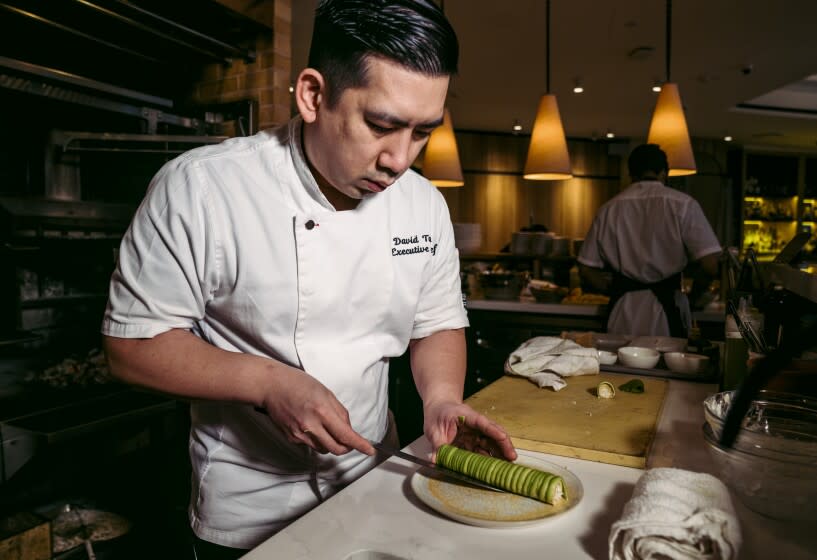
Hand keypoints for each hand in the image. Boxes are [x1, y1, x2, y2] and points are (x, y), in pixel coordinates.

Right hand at [259, 366, 373, 456]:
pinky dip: (316, 438)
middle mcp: (310, 425)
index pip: (345, 434)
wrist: (271, 386)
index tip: (369, 451)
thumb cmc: (298, 384)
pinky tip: (309, 424)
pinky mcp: (292, 438)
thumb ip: (339, 412)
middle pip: (336, 449)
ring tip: (324, 425)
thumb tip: (348, 429)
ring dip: (330, 443)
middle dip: (346, 447)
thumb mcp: (325, 392)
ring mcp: (299, 434)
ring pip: (324, 449)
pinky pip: (310, 444)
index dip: (360, 445)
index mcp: (322, 410)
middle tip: (349, 440)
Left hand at [423, 401, 515, 461]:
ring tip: (507, 467)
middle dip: (504, 445)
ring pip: (491, 443)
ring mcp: (476, 434)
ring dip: (500, 454)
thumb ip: (437, 445)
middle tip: (512, 458)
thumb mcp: (433, 429)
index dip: (492, 430)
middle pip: (493, 433)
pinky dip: (490, 458)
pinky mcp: (474, 442)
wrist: (439, 408)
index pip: (482, 422)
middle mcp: (475, 425)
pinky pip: (484, 450)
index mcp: (466, 416)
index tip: (502, 437)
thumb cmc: (437, 414)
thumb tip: (435, 460)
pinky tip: (495, 468)